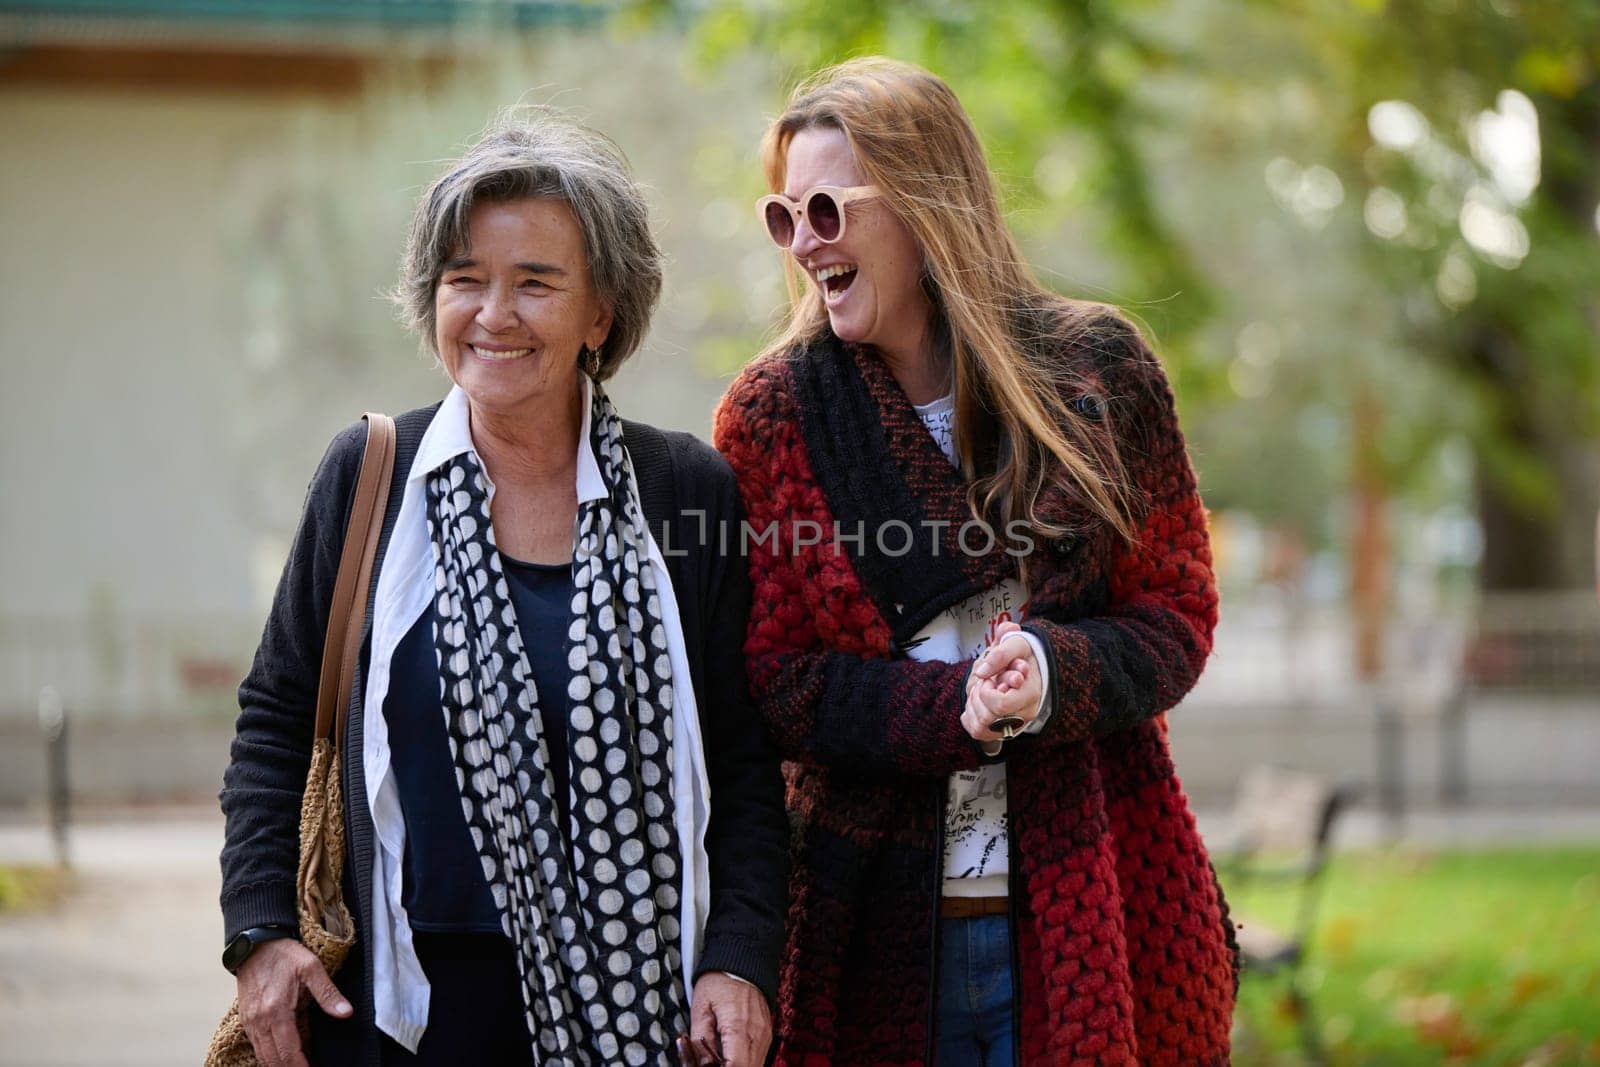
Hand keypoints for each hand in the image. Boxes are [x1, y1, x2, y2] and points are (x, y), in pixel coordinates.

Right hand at [236, 937, 351, 1066]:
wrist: (255, 944)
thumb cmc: (283, 955)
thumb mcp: (310, 967)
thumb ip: (328, 993)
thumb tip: (346, 1013)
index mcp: (277, 1011)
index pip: (289, 1051)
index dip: (301, 1066)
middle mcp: (260, 1021)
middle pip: (273, 1059)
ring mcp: (250, 1022)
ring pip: (262, 1056)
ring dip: (278, 1065)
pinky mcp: (246, 1019)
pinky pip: (256, 1046)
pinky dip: (268, 1057)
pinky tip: (280, 1058)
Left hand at [687, 971, 771, 1066]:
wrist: (743, 962)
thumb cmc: (719, 980)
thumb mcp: (700, 1006)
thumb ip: (699, 1039)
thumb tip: (701, 1063)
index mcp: (738, 1026)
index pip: (735, 1066)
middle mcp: (757, 1034)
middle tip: (713, 1064)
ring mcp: (765, 1035)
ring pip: (756, 1066)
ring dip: (738, 1066)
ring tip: (721, 1060)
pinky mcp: (767, 1034)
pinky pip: (759, 1057)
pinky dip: (746, 1062)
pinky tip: (731, 1057)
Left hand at [962, 621, 1042, 743]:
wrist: (1022, 668)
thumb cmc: (1019, 656)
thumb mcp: (1016, 644)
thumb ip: (1001, 653)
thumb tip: (983, 672)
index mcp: (1031, 694)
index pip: (1001, 704)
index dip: (987, 689)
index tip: (992, 678)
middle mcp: (1024, 715)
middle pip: (987, 717)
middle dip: (978, 696)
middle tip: (985, 682)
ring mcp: (1013, 726)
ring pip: (980, 727)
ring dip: (973, 705)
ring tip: (981, 691)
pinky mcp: (1000, 731)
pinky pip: (976, 732)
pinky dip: (970, 715)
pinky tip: (978, 701)